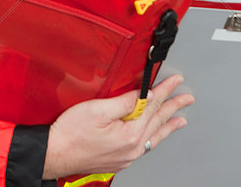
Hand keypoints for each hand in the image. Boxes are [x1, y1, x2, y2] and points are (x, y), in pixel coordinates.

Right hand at [42, 74, 193, 178]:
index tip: (176, 81)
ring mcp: (126, 156)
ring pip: (153, 136)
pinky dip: (153, 136)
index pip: (153, 106)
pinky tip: (154, 135)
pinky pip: (143, 146)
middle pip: (157, 122)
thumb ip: (125, 102)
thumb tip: (145, 96)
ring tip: (179, 119)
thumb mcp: (98, 110)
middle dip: (173, 107)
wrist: (54, 153)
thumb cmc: (70, 133)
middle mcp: (131, 149)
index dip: (165, 91)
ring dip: (167, 125)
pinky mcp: (118, 160)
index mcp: (130, 135)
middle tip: (186, 99)